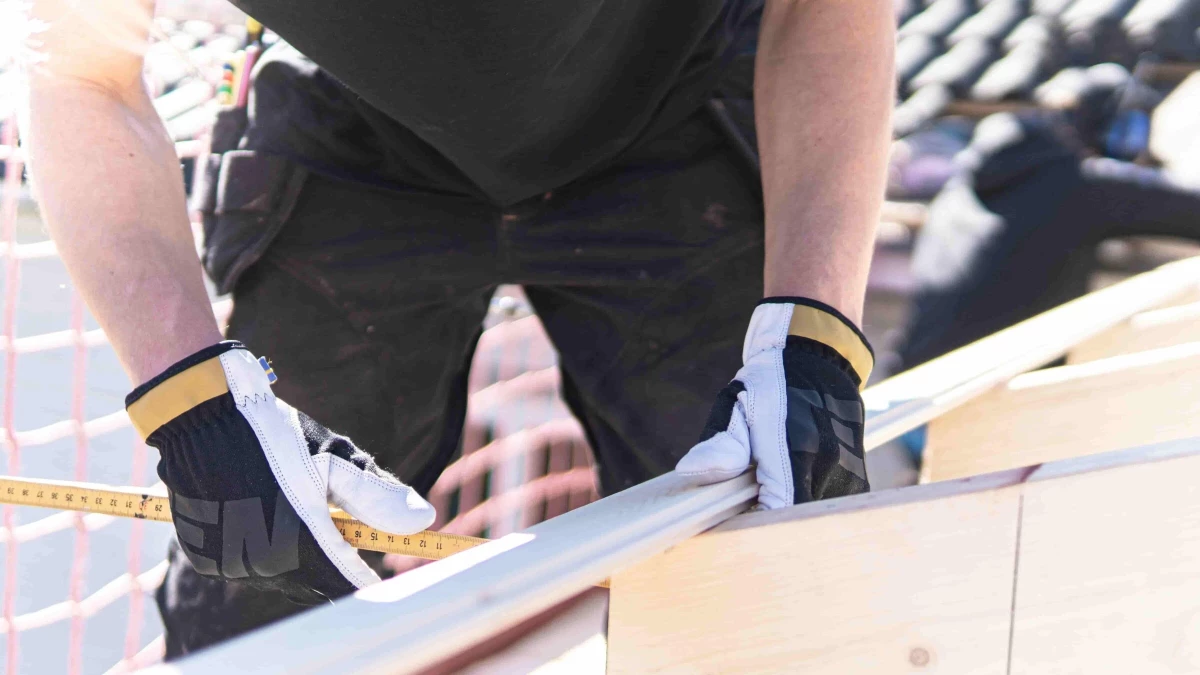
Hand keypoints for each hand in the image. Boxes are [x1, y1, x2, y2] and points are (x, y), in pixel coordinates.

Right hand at [126, 341, 434, 603]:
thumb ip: (378, 496)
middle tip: (337, 522)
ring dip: (297, 555)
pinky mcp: (208, 559)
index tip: (385, 580)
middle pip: (315, 582)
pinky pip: (249, 566)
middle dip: (333, 561)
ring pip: (282, 575)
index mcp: (301, 540)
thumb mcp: (334, 459)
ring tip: (289, 506)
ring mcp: (232, 564)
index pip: (346, 585)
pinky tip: (260, 512)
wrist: (200, 419)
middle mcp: (264, 563)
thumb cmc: (276, 434)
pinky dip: (263, 549)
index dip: (367, 583)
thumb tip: (425, 520)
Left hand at [676, 299, 871, 507]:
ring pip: (811, 517)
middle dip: (767, 519)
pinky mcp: (857, 479)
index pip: (777, 512)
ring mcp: (848, 473)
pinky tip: (789, 482)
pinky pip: (826, 508)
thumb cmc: (771, 382)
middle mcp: (829, 463)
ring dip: (787, 510)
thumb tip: (689, 469)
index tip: (734, 518)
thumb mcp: (736, 403)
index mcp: (795, 447)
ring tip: (767, 484)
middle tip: (744, 501)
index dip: (753, 524)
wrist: (820, 359)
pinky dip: (805, 504)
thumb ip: (720, 442)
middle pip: (794, 519)